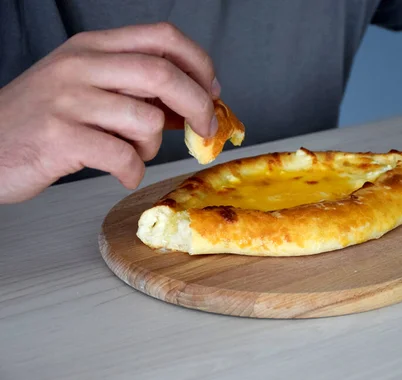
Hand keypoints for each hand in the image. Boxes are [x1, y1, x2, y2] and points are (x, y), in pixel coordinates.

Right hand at [0, 22, 219, 203]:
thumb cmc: (42, 120)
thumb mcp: (87, 87)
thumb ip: (134, 88)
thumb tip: (192, 103)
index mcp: (93, 47)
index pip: (163, 37)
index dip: (199, 63)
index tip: (212, 91)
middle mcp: (81, 66)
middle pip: (163, 74)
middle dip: (198, 106)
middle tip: (205, 129)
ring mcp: (68, 100)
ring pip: (147, 120)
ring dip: (153, 147)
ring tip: (133, 154)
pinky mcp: (60, 138)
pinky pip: (123, 157)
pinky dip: (132, 172)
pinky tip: (121, 172)